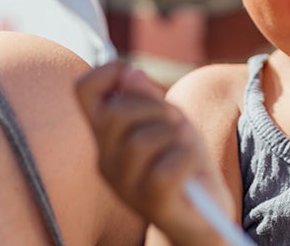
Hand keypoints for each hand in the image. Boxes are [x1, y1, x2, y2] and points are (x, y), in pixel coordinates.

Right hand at [75, 62, 232, 245]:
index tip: (132, 76)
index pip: (83, 92)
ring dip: (176, 137)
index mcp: (106, 137)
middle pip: (117, 112)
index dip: (106, 72)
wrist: (206, 215)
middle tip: (177, 123)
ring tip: (184, 149)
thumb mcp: (171, 123)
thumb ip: (149, 100)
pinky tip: (191, 171)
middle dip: (156, 107)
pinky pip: (169, 167)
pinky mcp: (151, 203)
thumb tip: (128, 73)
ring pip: (144, 140)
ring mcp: (125, 185)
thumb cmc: (185, 164)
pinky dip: (188, 159)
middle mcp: (106, 160)